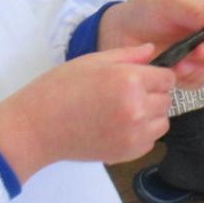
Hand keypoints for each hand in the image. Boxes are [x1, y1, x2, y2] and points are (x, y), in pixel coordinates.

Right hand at [0, 46, 174, 183]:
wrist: (36, 127)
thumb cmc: (59, 89)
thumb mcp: (92, 61)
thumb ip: (127, 55)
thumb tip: (152, 49)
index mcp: (130, 81)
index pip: (167, 78)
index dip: (155, 76)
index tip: (140, 78)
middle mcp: (138, 108)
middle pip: (167, 99)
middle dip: (152, 94)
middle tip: (126, 94)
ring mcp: (135, 134)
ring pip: (162, 121)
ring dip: (150, 115)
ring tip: (123, 111)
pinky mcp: (128, 153)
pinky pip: (150, 140)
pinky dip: (141, 134)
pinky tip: (118, 127)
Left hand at [100, 0, 203, 88]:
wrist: (119, 32)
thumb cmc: (147, 13)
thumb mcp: (168, 4)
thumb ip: (192, 11)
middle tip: (200, 50)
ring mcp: (200, 60)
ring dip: (202, 68)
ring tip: (181, 63)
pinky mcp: (187, 76)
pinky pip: (198, 83)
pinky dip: (188, 79)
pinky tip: (174, 72)